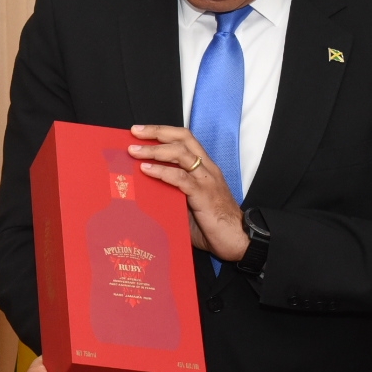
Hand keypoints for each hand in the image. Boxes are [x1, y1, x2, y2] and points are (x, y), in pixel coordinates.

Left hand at [127, 125, 247, 260]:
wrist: (237, 240)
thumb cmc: (212, 225)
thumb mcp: (187, 203)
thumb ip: (171, 192)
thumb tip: (143, 188)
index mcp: (205, 168)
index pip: (185, 139)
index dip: (163, 132)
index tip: (140, 131)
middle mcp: (207, 169)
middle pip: (183, 139)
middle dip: (157, 133)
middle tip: (135, 133)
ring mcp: (206, 180)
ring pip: (181, 154)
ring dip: (155, 150)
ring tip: (134, 152)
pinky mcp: (204, 194)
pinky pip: (181, 178)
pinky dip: (162, 171)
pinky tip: (146, 169)